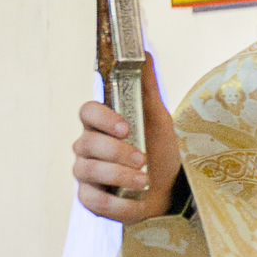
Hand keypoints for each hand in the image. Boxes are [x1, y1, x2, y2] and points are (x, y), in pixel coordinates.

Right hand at [72, 54, 182, 223]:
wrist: (171, 190)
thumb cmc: (161, 151)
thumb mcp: (159, 119)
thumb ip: (147, 87)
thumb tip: (143, 52)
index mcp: (102, 124)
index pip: (86, 112)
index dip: (102, 118)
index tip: (125, 127)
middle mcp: (88, 148)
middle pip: (85, 143)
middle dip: (115, 152)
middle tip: (141, 159)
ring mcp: (86, 174)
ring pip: (87, 171)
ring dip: (118, 176)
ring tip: (144, 180)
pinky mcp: (91, 200)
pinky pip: (94, 201)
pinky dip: (118, 203)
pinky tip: (137, 201)